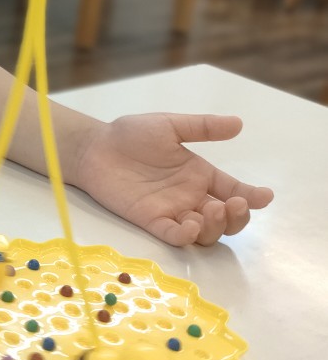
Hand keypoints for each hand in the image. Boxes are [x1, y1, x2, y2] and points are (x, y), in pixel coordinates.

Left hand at [71, 113, 273, 246]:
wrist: (95, 147)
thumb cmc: (131, 135)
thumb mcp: (170, 125)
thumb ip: (202, 127)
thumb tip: (238, 123)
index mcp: (200, 174)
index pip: (234, 189)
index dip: (252, 196)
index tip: (264, 196)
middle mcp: (190, 196)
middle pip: (226, 218)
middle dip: (237, 217)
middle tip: (233, 204)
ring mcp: (172, 211)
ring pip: (205, 232)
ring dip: (215, 227)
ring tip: (211, 210)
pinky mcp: (151, 221)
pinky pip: (174, 236)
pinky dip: (186, 235)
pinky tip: (189, 224)